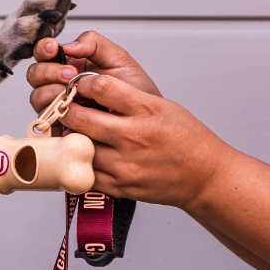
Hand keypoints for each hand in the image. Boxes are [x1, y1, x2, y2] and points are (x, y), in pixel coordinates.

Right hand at [27, 31, 161, 114]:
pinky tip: (69, 113)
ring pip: (36, 98)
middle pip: (34, 75)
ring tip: (72, 95)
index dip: (44, 49)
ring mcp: (57, 107)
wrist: (147, 124)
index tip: (54, 49)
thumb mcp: (119, 60)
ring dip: (51, 93)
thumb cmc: (135, 92)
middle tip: (71, 75)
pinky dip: (53, 116)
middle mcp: (58, 85)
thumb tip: (68, 46)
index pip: (44, 53)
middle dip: (49, 72)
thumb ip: (94, 44)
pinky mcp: (59, 129)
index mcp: (69, 65)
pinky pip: (45, 123)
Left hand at [55, 73, 232, 207]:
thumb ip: (125, 96)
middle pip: (81, 118)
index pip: (101, 87)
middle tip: (65, 108)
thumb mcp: (161, 106)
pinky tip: (82, 154)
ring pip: (77, 147)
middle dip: (66, 110)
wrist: (205, 177)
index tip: (78, 85)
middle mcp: (133, 137)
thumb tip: (88, 86)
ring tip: (72, 131)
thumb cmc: (184, 138)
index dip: (82, 82)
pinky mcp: (119, 186)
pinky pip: (85, 173)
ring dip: (69, 138)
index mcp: (146, 110)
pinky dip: (78, 162)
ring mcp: (125, 165)